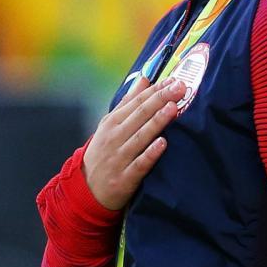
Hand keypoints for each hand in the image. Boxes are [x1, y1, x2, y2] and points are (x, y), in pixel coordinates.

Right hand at [82, 72, 185, 211]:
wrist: (86, 188)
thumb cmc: (104, 152)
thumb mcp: (110, 125)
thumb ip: (128, 102)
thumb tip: (145, 78)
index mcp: (112, 122)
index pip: (136, 102)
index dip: (156, 90)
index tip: (173, 80)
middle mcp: (115, 137)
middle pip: (140, 115)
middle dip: (160, 99)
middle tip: (180, 88)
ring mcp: (120, 157)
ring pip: (141, 137)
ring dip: (157, 122)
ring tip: (172, 108)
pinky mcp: (125, 178)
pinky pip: (140, 164)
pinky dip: (150, 154)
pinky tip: (162, 144)